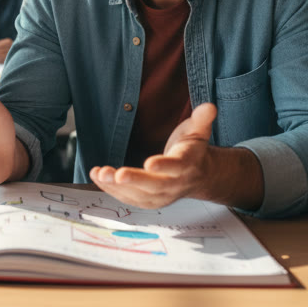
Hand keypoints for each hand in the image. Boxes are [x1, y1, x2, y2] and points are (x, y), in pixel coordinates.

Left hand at [89, 103, 217, 208]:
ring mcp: (161, 195)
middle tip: (117, 174)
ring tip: (100, 174)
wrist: (197, 175)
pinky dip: (112, 189)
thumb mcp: (199, 131)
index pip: (176, 167)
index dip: (164, 166)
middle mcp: (175, 184)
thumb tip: (209, 106)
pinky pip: (129, 198)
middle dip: (135, 180)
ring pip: (139, 195)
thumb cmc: (193, 149)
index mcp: (187, 164)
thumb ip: (202, 119)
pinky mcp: (148, 200)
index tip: (149, 162)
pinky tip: (98, 177)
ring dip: (117, 186)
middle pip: (155, 185)